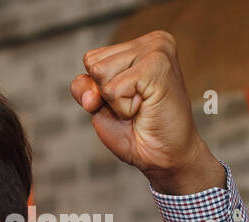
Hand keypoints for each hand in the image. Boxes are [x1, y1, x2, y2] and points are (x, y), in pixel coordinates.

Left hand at [70, 30, 223, 193]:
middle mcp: (153, 41)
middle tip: (135, 105)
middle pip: (92, 64)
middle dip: (105, 94)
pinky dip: (122, 108)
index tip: (127, 99)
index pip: (91, 60)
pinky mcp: (158, 66)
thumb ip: (84, 87)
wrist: (164, 155)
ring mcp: (157, 50)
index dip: (98, 89)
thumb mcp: (99, 105)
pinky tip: (144, 108)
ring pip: (100, 73)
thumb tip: (90, 93)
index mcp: (140, 45)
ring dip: (115, 101)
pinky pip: (112, 89)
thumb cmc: (135, 129)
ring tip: (141, 106)